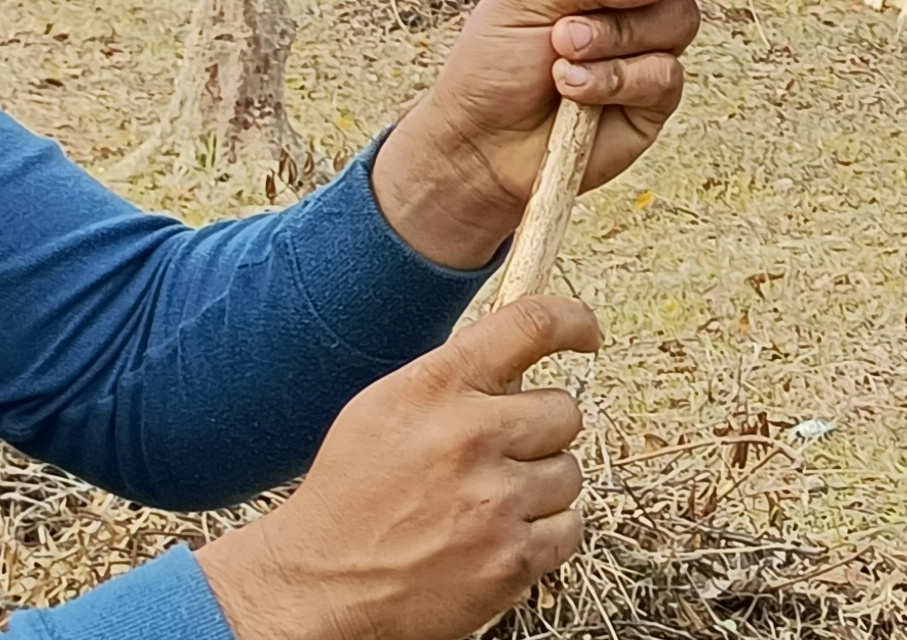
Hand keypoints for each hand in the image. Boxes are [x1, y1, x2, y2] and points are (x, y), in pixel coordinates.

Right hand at [193, 295, 595, 639]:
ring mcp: (494, 502)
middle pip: (564, 409)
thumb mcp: (383, 409)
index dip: (573, 320)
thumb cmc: (352, 493)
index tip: (585, 334)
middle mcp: (469, 438)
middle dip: (540, 431)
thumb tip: (521, 354)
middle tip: (498, 456)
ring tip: (486, 505)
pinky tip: (498, 538)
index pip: (530, 325)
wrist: (321, 586)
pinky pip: (570, 527)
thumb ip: (450, 377)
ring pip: (569, 472)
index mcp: (433, 389)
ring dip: (539, 487)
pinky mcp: (511, 559)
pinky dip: (544, 535)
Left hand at [371, 0, 697, 270]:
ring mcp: (643, 56)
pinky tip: (576, 92)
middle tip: (564, 34)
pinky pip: (666, 78)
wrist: (478, 143)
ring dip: (615, 46)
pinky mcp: (651, 103)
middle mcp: (627, 11)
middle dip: (621, 13)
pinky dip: (619, 82)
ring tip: (562, 65)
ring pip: (677, 28)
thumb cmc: (492, 65)